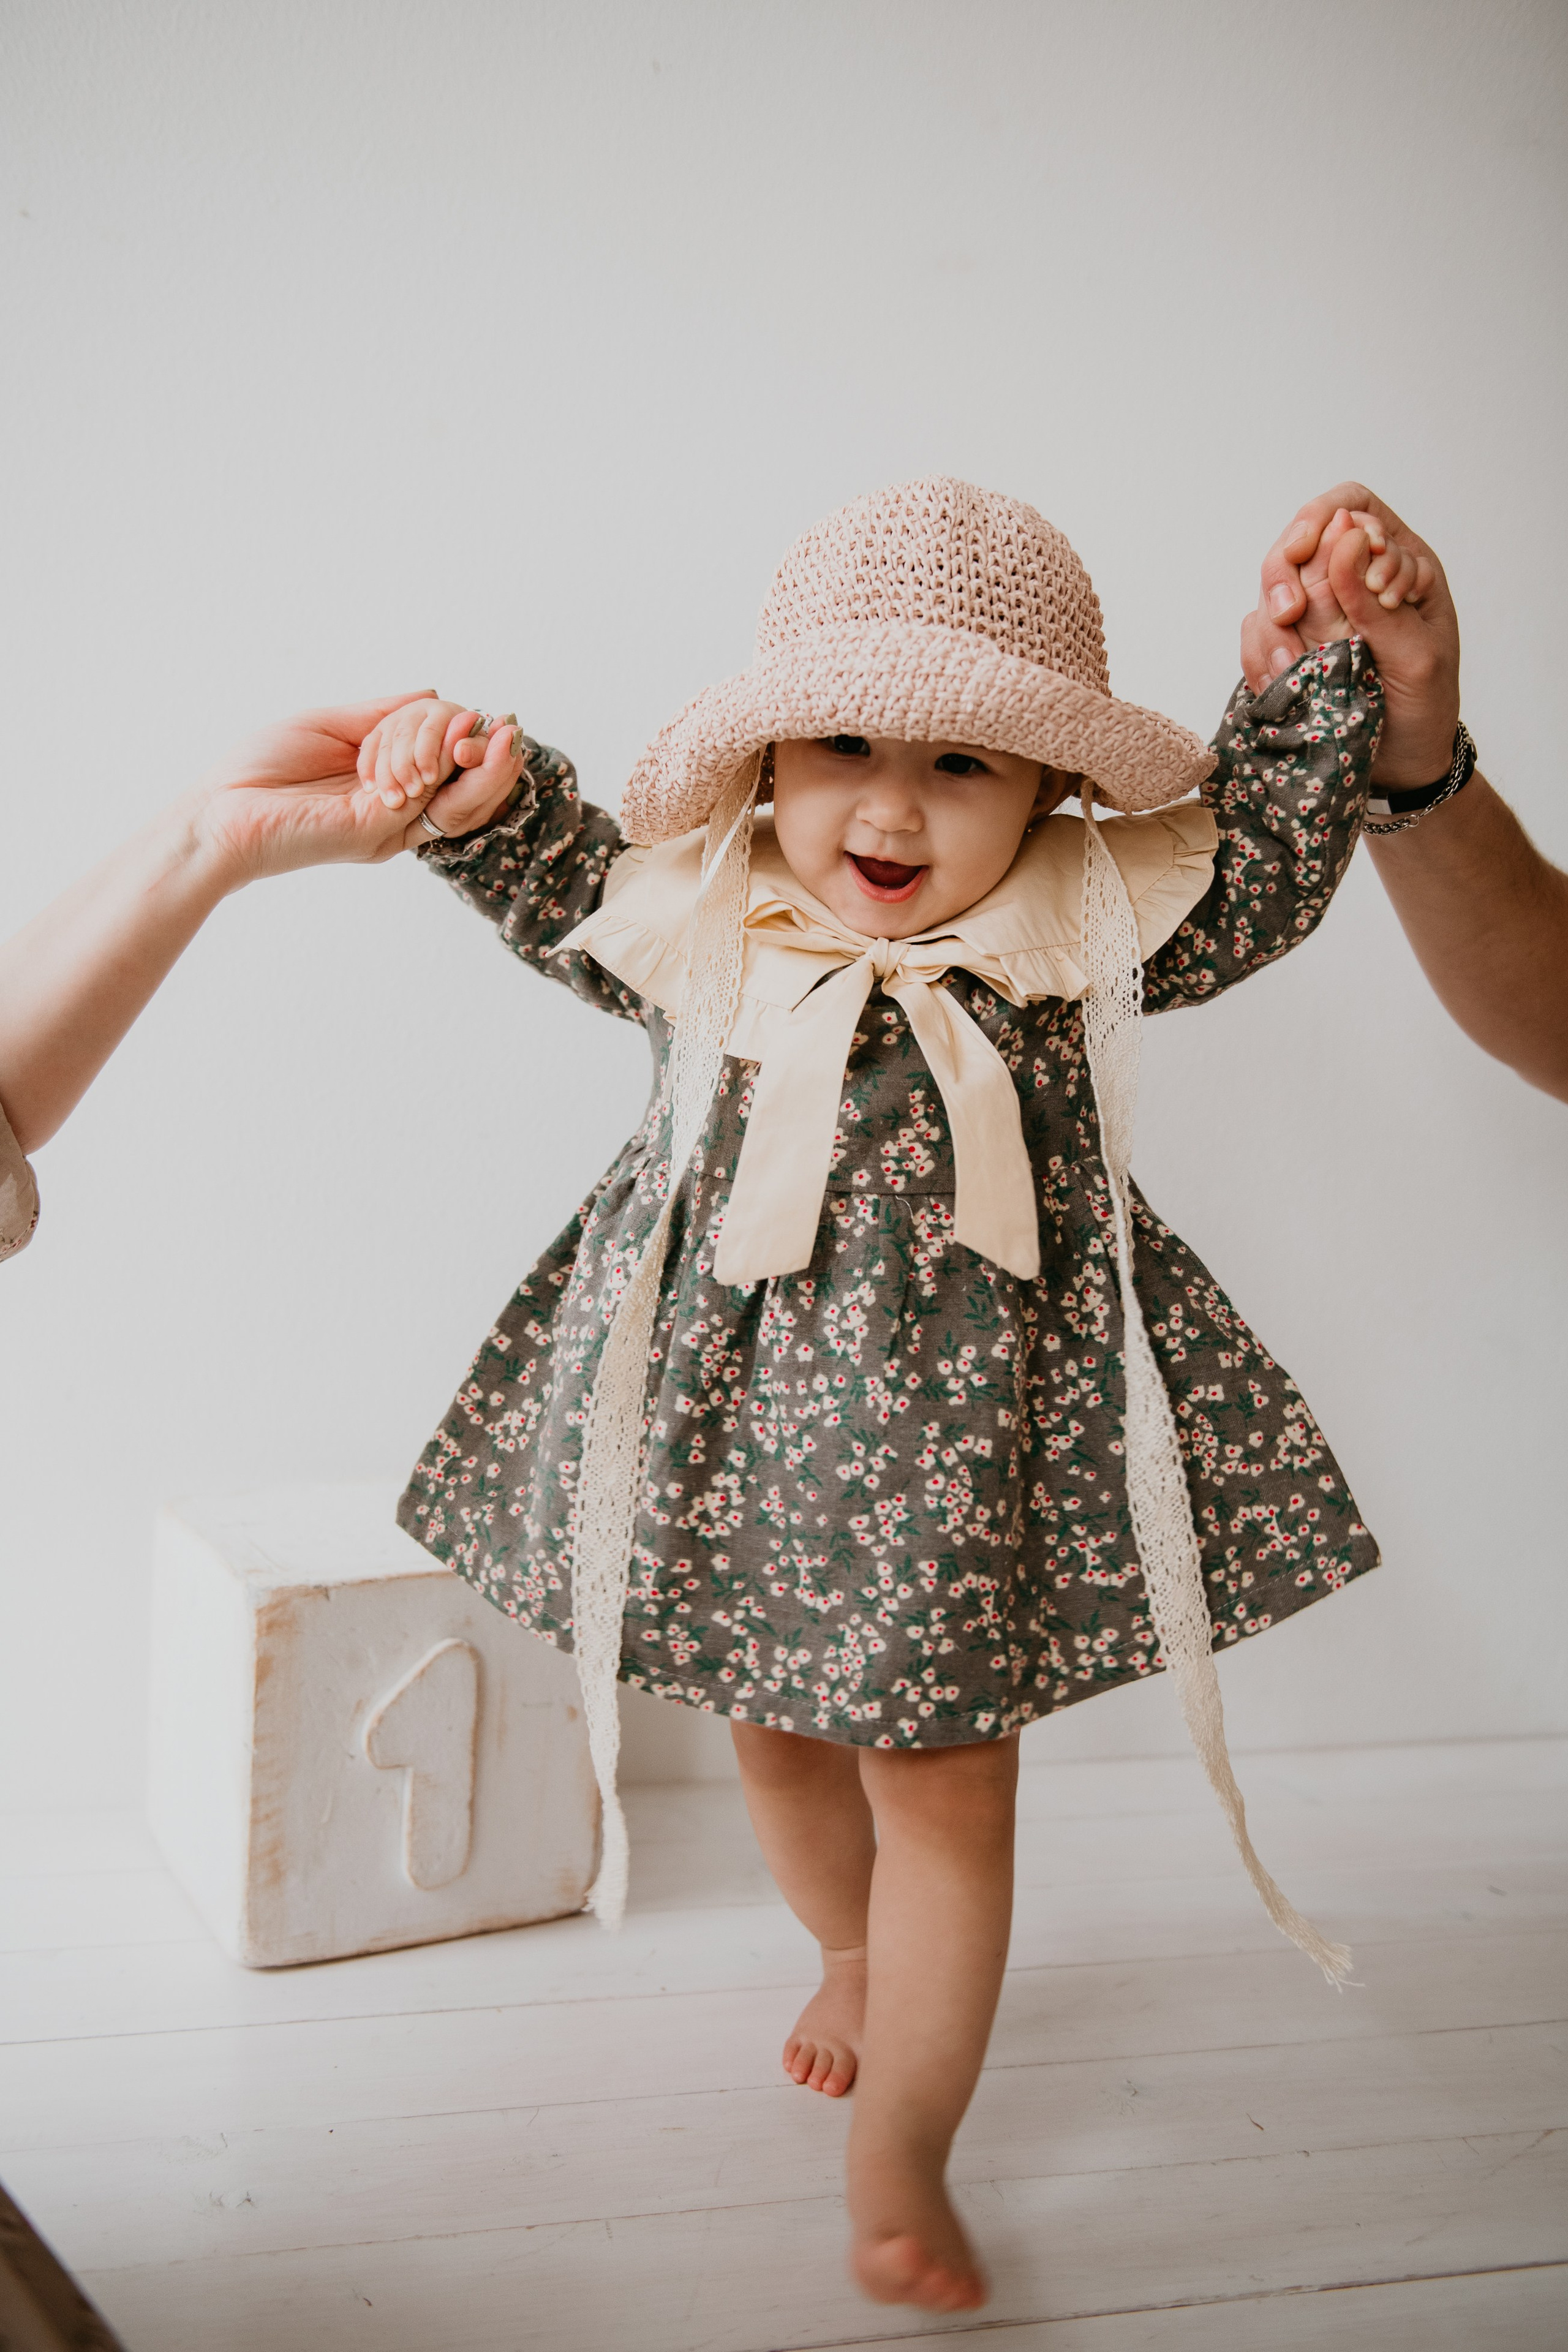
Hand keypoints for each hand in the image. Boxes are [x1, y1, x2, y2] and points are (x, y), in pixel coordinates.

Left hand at [191, 692, 525, 888]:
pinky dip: (441, 764)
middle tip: (504, 728)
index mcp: (387, 785)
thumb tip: (431, 691)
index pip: (447, 760)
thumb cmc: (258, 771)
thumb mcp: (330, 724)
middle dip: (491, 750)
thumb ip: (382, 714)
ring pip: (458, 790)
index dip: (470, 734)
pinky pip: (428, 797)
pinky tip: (447, 748)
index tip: (485, 717)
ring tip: (480, 736)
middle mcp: (397, 810)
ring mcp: (391, 824)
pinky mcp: (378, 830)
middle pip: (467, 781)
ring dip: (470, 755)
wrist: (218, 812)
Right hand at [1240, 484, 1460, 786]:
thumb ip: (1378, 599)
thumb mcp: (1416, 653)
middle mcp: (1352, 581)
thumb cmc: (1425, 705)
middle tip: (1291, 612)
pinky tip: (1279, 686)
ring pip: (1269, 593)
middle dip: (1284, 575)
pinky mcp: (1291, 649)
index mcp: (1397, 563)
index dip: (1324, 520)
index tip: (1311, 551)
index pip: (1351, 508)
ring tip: (1292, 668)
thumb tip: (1346, 539)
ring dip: (1271, 628)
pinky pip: (1255, 636)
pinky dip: (1260, 658)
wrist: (1405, 766)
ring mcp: (1317, 616)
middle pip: (1297, 544)